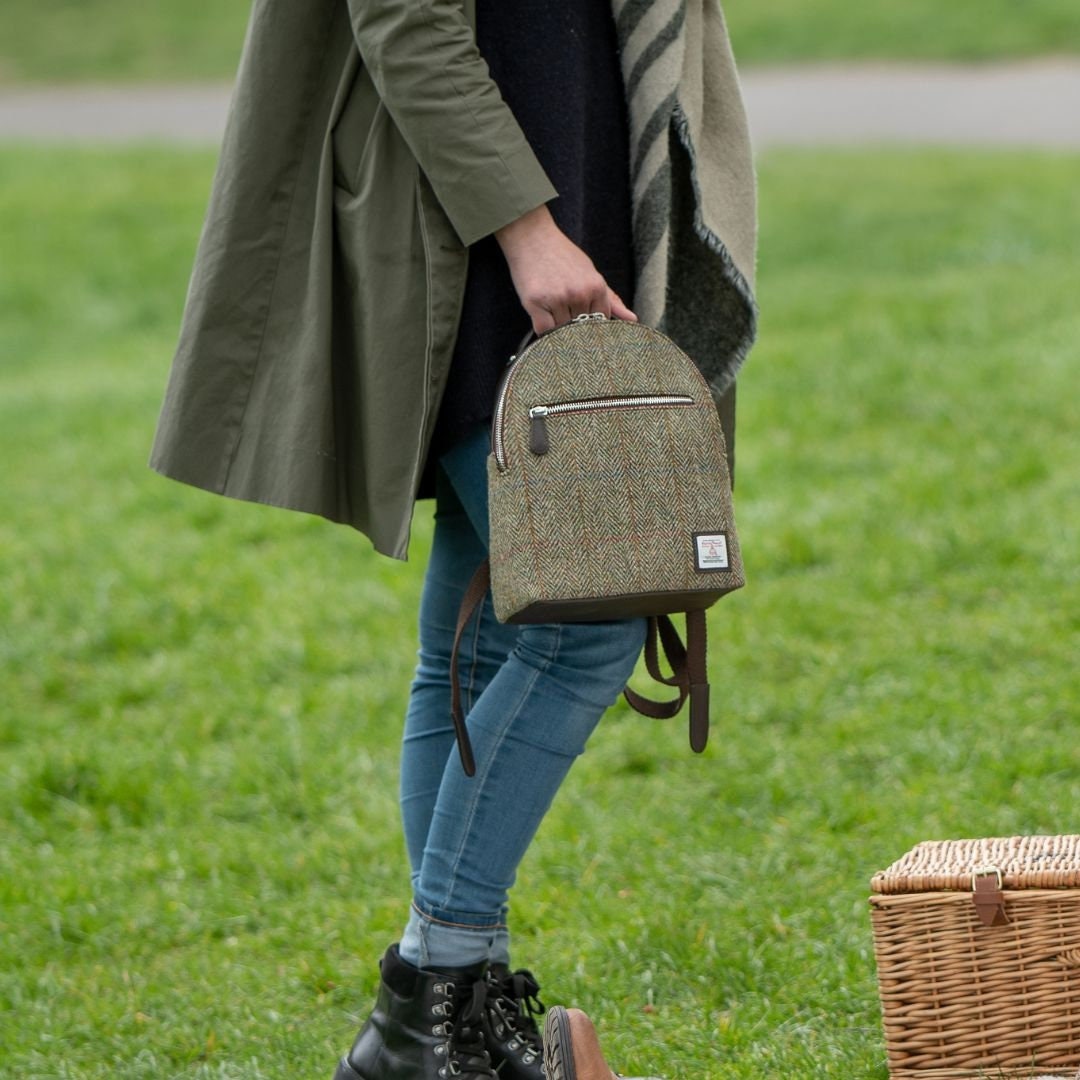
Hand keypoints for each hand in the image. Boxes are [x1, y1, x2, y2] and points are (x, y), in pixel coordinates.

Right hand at [495, 205, 636, 333]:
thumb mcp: (591, 273)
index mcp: (596, 287)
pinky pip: (544, 330)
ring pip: (562, 331)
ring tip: (551, 307)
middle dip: (573, 325)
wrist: (532, 238)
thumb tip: (633, 320)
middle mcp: (579, 294)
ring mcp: (557, 298)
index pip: (600, 322)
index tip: (581, 318)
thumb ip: (611, 299)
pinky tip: (543, 316)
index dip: (591, 323)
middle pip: (581, 329)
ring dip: (557, 326)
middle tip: (563, 310)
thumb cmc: (562, 255)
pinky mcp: (535, 303)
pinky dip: (544, 330)